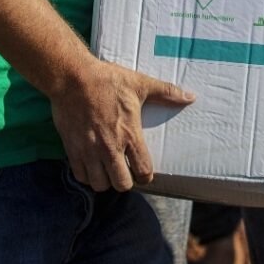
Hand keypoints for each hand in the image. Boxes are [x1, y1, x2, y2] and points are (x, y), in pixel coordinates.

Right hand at [50, 57, 193, 191]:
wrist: (73, 78)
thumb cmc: (108, 80)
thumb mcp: (140, 84)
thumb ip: (166, 92)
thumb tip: (191, 97)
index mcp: (129, 133)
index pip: (143, 170)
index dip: (146, 175)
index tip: (144, 170)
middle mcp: (109, 147)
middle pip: (122, 184)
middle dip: (126, 181)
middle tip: (125, 170)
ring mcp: (89, 151)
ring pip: (100, 185)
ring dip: (106, 180)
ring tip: (109, 169)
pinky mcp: (72, 149)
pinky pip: (80, 176)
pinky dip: (87, 176)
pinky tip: (92, 165)